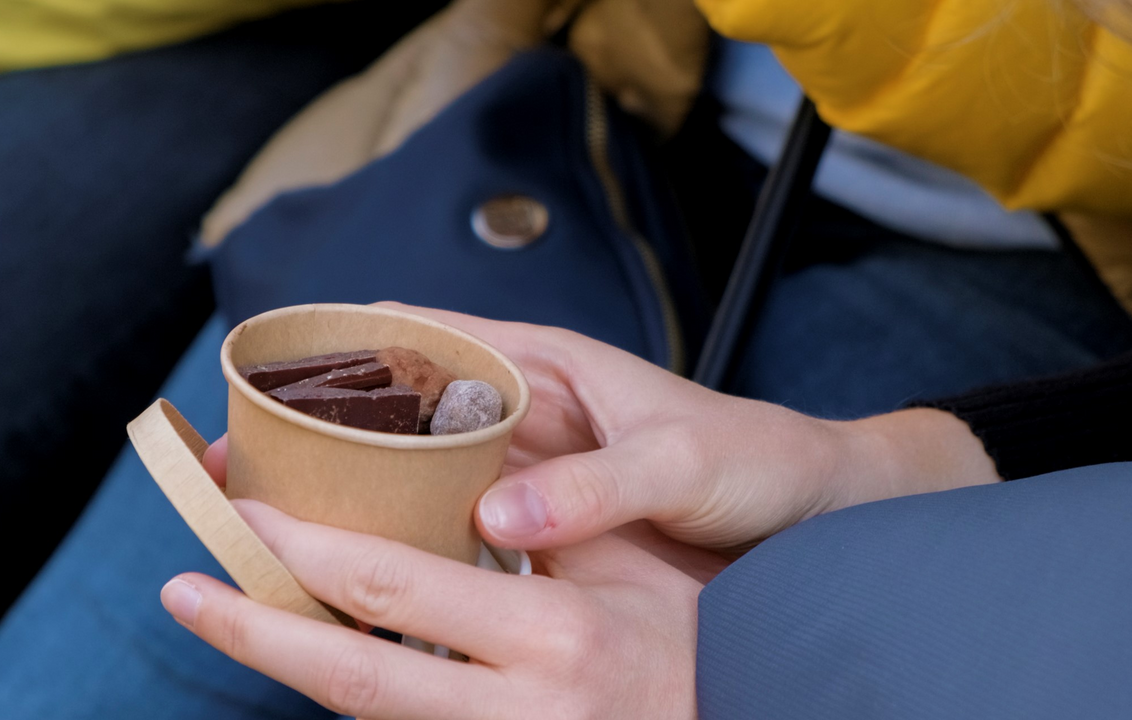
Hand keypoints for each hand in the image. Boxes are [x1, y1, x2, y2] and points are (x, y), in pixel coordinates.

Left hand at [162, 500, 713, 719]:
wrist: (749, 708)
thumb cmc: (694, 627)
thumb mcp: (623, 562)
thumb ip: (540, 526)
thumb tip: (452, 487)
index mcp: (554, 633)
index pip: (395, 589)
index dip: (306, 550)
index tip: (247, 514)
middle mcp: (524, 706)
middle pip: (354, 677)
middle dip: (256, 630)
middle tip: (184, 590)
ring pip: (372, 715)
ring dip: (293, 665)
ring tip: (231, 617)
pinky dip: (358, 693)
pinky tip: (321, 654)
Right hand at [204, 303, 998, 551]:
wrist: (816, 504)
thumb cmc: (758, 460)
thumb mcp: (682, 464)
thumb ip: (598, 486)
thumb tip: (497, 523)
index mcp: (554, 363)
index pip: (428, 334)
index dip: (345, 347)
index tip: (268, 379)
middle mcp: (533, 405)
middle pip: (407, 403)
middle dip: (329, 427)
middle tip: (248, 468)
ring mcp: (535, 463)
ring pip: (425, 464)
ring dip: (362, 486)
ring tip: (287, 520)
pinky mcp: (550, 516)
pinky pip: (463, 518)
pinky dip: (418, 534)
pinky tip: (379, 568)